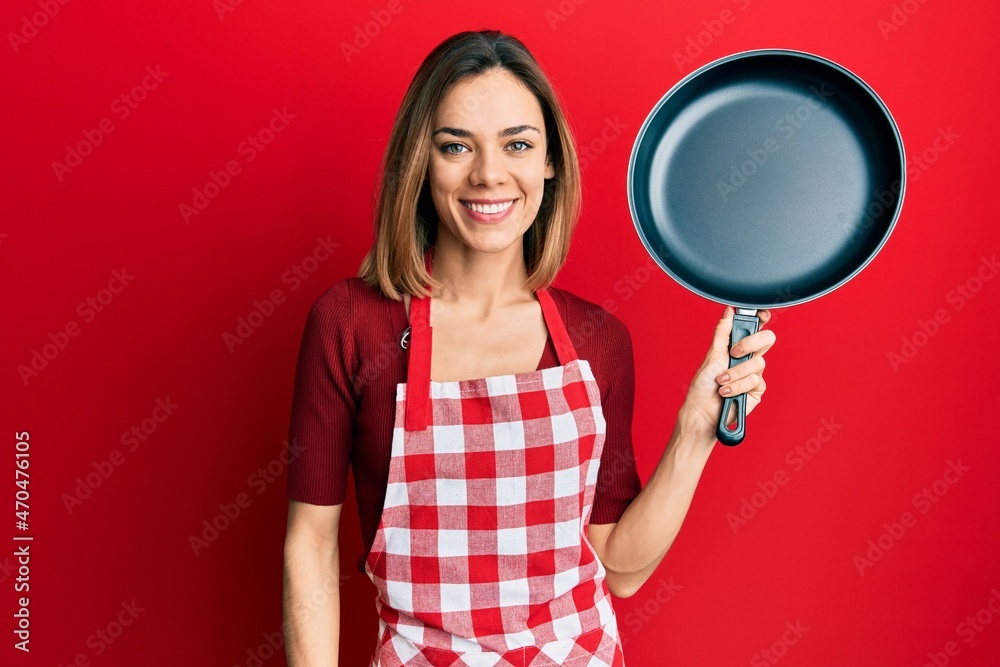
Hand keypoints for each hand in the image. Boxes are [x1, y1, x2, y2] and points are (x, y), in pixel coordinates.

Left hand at [678, 307, 775, 444]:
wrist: (703, 412)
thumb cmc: (703, 386)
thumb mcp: (711, 356)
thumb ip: (722, 334)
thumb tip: (728, 311)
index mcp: (738, 347)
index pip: (755, 328)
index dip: (762, 318)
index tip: (761, 315)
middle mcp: (748, 359)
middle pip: (767, 339)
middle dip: (749, 344)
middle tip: (733, 353)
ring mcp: (754, 374)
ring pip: (758, 362)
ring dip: (735, 373)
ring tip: (721, 381)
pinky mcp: (757, 390)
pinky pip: (755, 380)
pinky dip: (738, 386)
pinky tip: (727, 392)